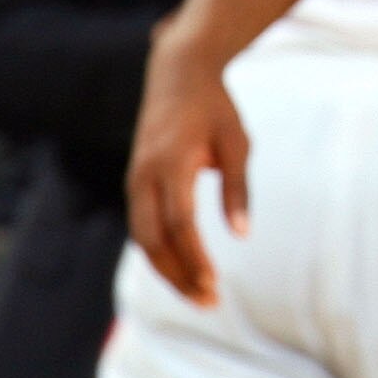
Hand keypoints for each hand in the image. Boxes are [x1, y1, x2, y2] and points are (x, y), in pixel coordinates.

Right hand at [125, 24, 248, 307]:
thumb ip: (238, 189)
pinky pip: (142, 227)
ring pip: (143, 239)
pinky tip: (183, 269)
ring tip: (199, 294)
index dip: (195, 258)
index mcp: (172, 163)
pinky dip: (159, 252)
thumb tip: (242, 235)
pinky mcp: (134, 183)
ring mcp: (134, 180)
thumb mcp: (237, 144)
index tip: (214, 285)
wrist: (177, 74)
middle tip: (209, 303)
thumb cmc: (215, 109)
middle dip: (179, 276)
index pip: (180, 224)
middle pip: (154, 241)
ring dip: (167, 270)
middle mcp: (145, 175)